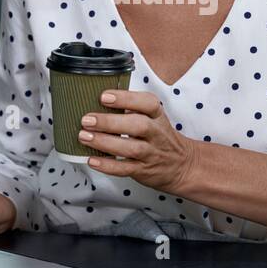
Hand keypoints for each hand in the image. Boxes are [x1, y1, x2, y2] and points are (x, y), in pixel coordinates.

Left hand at [79, 89, 198, 193]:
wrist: (182, 165)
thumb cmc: (160, 138)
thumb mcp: (154, 119)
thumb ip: (132, 110)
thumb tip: (96, 102)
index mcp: (157, 116)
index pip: (148, 103)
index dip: (126, 99)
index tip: (104, 96)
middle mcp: (157, 134)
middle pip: (138, 126)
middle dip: (110, 122)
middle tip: (87, 119)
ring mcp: (151, 153)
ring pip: (131, 148)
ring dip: (105, 142)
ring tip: (85, 136)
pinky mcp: (144, 171)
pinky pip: (125, 169)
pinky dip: (108, 165)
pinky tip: (93, 160)